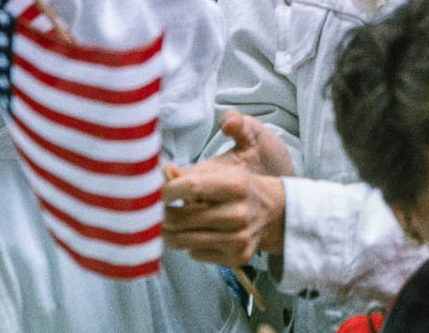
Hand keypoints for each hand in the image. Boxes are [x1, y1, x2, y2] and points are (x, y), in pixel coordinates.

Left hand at [164, 113, 293, 264]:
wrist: (276, 213)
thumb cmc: (242, 189)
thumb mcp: (223, 173)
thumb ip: (192, 174)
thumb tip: (162, 171)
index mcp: (235, 185)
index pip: (191, 187)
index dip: (166, 191)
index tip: (153, 192)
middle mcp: (238, 213)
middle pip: (182, 219)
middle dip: (160, 216)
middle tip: (152, 212)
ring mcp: (238, 238)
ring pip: (183, 240)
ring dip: (168, 233)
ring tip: (165, 225)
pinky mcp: (236, 257)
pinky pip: (196, 253)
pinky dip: (190, 244)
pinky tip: (196, 234)